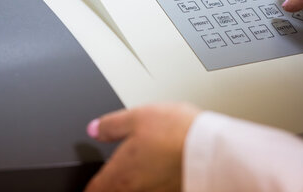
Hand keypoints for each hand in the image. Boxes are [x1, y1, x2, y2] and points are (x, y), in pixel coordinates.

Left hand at [84, 103, 199, 191]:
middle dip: (110, 186)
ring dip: (134, 184)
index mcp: (120, 174)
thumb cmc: (175, 133)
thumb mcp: (135, 117)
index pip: (94, 190)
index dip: (90, 186)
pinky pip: (157, 190)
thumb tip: (94, 129)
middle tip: (108, 178)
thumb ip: (110, 126)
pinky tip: (159, 170)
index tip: (89, 183)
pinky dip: (154, 183)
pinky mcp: (176, 191)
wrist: (212, 149)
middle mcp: (137, 191)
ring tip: (137, 170)